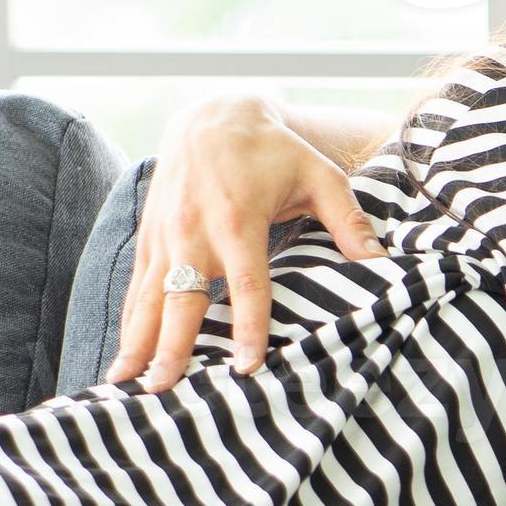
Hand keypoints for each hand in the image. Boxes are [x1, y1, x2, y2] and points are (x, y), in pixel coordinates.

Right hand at [110, 91, 390, 391]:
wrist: (211, 115)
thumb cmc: (274, 151)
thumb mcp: (320, 175)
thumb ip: (349, 221)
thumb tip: (382, 262)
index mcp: (238, 219)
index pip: (246, 284)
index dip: (247, 326)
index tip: (247, 367)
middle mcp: (193, 230)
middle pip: (182, 299)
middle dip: (173, 346)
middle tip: (165, 389)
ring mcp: (165, 236)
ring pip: (148, 299)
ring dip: (138, 343)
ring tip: (124, 385)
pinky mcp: (148, 238)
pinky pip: (135, 288)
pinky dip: (129, 324)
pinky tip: (123, 358)